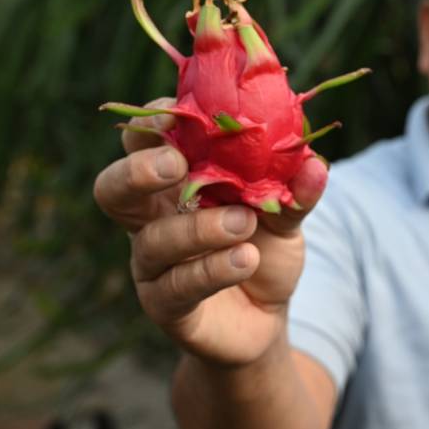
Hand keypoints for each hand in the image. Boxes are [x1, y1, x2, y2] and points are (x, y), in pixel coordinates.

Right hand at [93, 98, 326, 366]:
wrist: (266, 315)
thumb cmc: (262, 247)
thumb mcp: (284, 213)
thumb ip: (295, 190)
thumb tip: (316, 164)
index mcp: (172, 183)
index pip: (144, 142)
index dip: (152, 123)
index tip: (177, 112)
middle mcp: (150, 219)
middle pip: (112, 189)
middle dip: (138, 171)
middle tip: (177, 164)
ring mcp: (152, 265)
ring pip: (153, 241)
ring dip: (199, 228)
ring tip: (244, 222)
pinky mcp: (166, 306)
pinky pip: (177, 286)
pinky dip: (213, 269)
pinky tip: (246, 259)